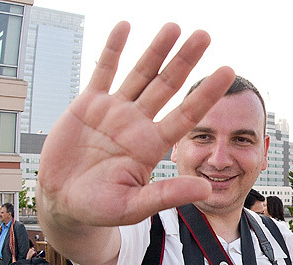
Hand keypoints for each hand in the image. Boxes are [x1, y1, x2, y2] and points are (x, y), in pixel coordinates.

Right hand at [36, 22, 233, 264]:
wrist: (65, 203)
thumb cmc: (102, 208)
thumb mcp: (136, 205)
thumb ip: (168, 194)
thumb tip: (207, 189)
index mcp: (152, 146)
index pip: (187, 114)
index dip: (206, 93)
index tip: (228, 72)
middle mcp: (137, 124)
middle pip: (167, 86)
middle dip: (185, 61)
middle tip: (205, 35)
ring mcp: (114, 112)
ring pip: (140, 74)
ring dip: (156, 50)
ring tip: (174, 27)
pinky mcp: (87, 105)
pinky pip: (103, 71)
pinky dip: (113, 49)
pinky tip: (126, 27)